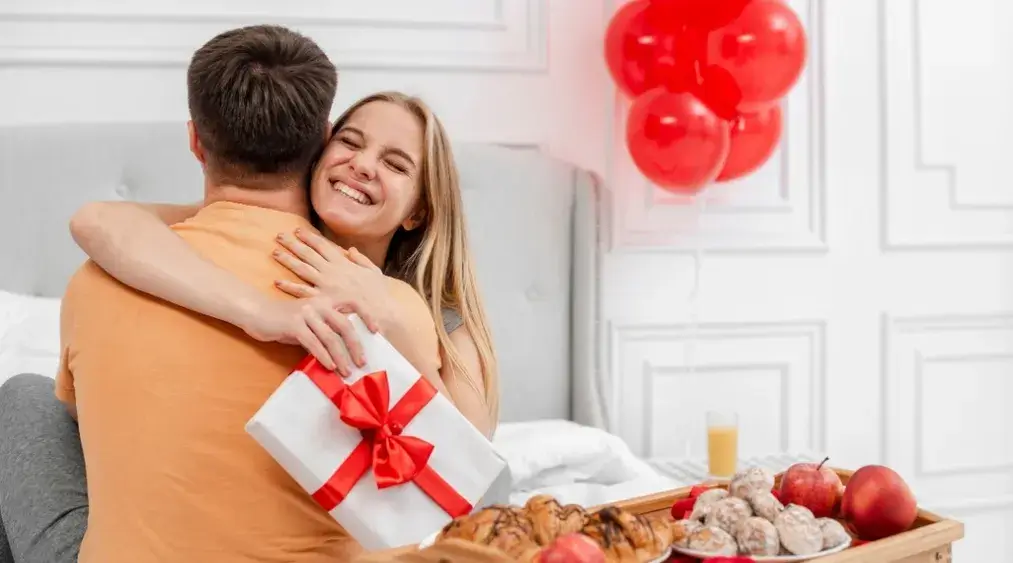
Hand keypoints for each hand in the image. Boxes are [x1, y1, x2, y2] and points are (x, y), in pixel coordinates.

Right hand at [241, 294, 366, 376]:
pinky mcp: (294, 325)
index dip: (367, 316)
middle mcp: (319, 303)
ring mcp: (307, 313)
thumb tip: (347, 347)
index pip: (353, 303)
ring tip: (347, 371)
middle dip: (356, 346)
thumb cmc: (286, 319)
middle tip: (363, 362)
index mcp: (326, 299)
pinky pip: (313, 343)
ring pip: (330, 337)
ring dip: (341, 356)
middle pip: (345, 325)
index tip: (377, 332)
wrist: (257, 313)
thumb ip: (327, 327)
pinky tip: (330, 367)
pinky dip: (324, 356)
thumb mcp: (310, 319)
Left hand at [271, 228, 390, 333]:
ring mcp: (326, 286)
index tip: (297, 230)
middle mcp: (332, 271)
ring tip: (275, 252)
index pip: (323, 245)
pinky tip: (277, 281)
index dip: (309, 237)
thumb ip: (361, 259)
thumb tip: (350, 249)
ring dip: (288, 260)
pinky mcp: (322, 301)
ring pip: (302, 269)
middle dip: (293, 244)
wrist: (380, 312)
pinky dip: (289, 287)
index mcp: (344, 263)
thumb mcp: (374, 271)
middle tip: (279, 236)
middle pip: (308, 254)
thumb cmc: (379, 294)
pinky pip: (303, 293)